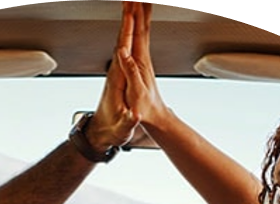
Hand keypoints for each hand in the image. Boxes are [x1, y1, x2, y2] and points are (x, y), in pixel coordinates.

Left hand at [85, 1, 141, 150]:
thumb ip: (128, 120)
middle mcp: (115, 71)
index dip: (128, 33)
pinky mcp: (119, 73)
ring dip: (128, 20)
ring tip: (132, 2)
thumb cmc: (112, 129)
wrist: (100, 133)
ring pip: (123, 39)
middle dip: (128, 16)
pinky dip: (129, 32)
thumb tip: (134, 115)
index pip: (123, 50)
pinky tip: (131, 25)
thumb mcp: (123, 127)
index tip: (132, 15)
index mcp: (117, 80)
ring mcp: (116, 71)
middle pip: (122, 38)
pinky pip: (125, 46)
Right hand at [116, 1, 169, 128]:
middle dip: (137, 7)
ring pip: (142, 29)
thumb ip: (131, 72)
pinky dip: (138, 25)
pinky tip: (137, 20)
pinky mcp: (141, 63)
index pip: (136, 33)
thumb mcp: (136, 94)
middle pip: (141, 25)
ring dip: (139, 12)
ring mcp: (143, 59)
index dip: (132, 16)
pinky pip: (140, 37)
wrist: (156, 117)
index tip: (130, 0)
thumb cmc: (145, 109)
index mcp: (140, 62)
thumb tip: (124, 53)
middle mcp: (143, 57)